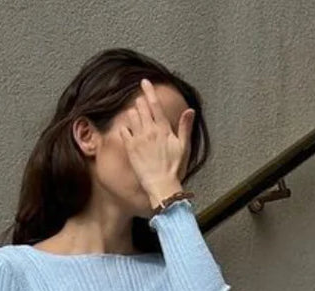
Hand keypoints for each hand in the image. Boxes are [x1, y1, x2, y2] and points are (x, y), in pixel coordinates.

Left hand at [119, 76, 194, 207]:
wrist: (162, 185)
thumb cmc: (174, 168)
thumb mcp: (184, 146)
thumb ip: (185, 127)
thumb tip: (190, 110)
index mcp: (163, 129)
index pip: (155, 104)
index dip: (149, 91)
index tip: (144, 82)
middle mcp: (150, 131)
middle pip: (141, 107)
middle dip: (140, 102)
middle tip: (141, 101)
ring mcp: (139, 139)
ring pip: (132, 116)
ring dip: (133, 113)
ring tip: (136, 116)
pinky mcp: (130, 148)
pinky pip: (124, 130)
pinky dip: (125, 127)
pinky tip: (128, 129)